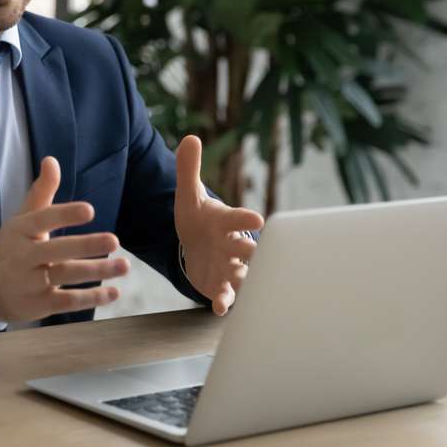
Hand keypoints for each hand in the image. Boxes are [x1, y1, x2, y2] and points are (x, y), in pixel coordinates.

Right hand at [0, 156, 129, 322]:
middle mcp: (26, 256)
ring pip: (68, 275)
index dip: (66, 215)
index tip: (89, 210)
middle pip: (59, 250)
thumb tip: (52, 160)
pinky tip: (114, 292)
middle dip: (87, 246)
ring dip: (98, 271)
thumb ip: (42, 191)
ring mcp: (32, 282)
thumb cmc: (12, 247)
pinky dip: (92, 298)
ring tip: (124, 266)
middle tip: (115, 241)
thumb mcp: (22, 218)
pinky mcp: (40, 304)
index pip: (44, 219)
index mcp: (23, 230)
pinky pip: (69, 302)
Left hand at [174, 135, 264, 315]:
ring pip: (244, 275)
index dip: (246, 217)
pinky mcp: (221, 285)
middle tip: (258, 253)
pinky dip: (225, 302)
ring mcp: (230, 267)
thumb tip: (190, 137)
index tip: (257, 218)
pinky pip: (227, 295)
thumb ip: (189, 169)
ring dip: (243, 280)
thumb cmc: (198, 218)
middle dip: (253, 251)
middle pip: (249, 249)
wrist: (196, 245)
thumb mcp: (188, 195)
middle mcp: (233, 244)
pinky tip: (219, 309)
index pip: (238, 218)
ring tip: (243, 287)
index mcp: (226, 221)